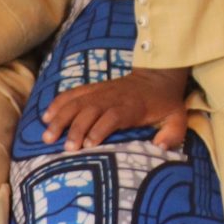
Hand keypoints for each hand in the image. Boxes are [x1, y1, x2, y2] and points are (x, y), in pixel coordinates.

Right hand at [40, 67, 191, 153]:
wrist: (158, 75)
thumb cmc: (165, 103)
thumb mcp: (177, 118)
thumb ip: (172, 134)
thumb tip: (160, 146)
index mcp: (132, 107)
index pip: (112, 116)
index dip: (99, 129)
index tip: (89, 146)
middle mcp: (113, 98)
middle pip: (89, 110)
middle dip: (76, 128)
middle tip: (66, 148)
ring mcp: (101, 91)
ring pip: (77, 102)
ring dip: (61, 118)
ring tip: (47, 136)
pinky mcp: (93, 88)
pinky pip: (73, 93)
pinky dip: (58, 103)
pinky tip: (46, 117)